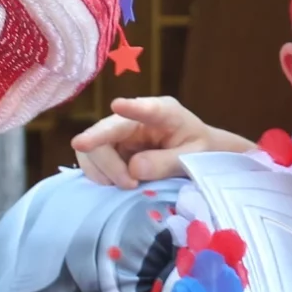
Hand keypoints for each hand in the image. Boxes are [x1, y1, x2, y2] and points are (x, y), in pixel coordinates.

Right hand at [71, 95, 254, 186]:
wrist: (198, 152)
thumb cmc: (200, 149)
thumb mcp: (193, 157)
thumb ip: (167, 162)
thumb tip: (134, 169)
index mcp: (164, 112)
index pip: (147, 109)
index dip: (132, 108)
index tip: (117, 105)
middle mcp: (135, 117)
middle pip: (105, 132)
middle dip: (110, 163)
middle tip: (130, 184)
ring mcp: (119, 132)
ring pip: (92, 149)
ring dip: (104, 172)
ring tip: (128, 185)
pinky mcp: (110, 148)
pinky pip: (91, 161)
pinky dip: (99, 176)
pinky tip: (116, 184)